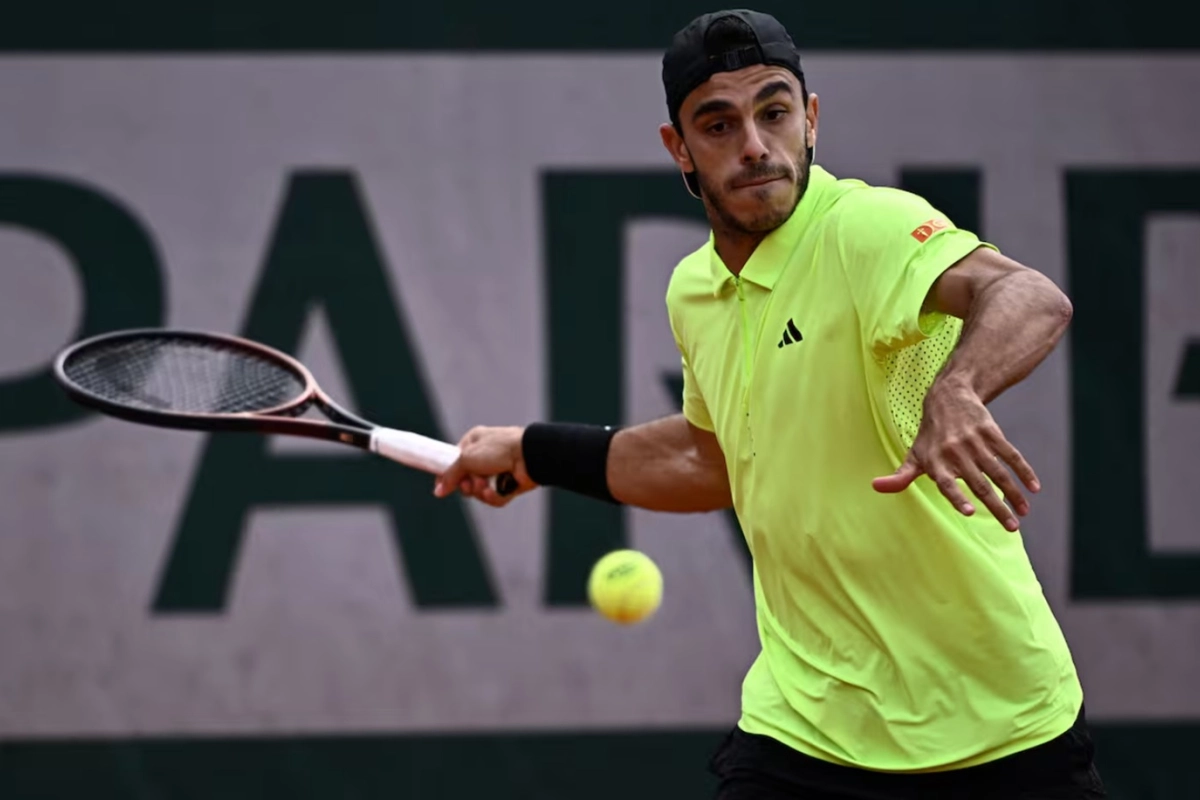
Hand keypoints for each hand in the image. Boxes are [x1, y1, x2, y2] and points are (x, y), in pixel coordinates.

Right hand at [434, 425, 537, 506]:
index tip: (441, 487)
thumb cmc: (499, 449)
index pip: (454, 461)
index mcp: (474, 442)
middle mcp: (486, 456)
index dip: (448, 475)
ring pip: (479, 491)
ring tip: (487, 485)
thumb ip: (450, 475)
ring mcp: (498, 470)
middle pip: (466, 480)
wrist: (529, 456)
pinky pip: (494, 497)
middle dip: (468, 485)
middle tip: (471, 483)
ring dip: (481, 491)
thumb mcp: (467, 458)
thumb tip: (438, 491)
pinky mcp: (509, 484)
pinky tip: (496, 490)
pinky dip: (494, 496)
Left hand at [871, 381, 1039, 530]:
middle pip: (979, 484)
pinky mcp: (992, 432)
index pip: (946, 483)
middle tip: (1012, 528)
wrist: (949, 396)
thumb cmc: (930, 434)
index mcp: (936, 462)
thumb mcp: (914, 454)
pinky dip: (1024, 471)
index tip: (969, 513)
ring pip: (999, 472)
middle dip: (997, 507)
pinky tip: (1034, 488)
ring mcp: (976, 442)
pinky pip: (1011, 455)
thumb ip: (900, 476)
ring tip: (1024, 513)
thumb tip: (876, 487)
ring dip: (1014, 494)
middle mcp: (956, 453)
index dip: (957, 497)